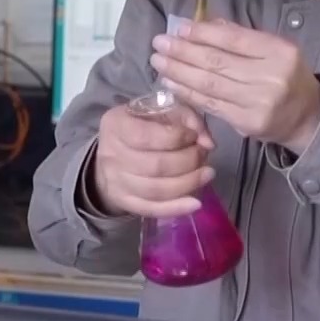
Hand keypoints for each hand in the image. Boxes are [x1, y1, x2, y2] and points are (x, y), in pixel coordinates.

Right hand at [90, 100, 215, 218]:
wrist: (113, 154)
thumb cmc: (142, 126)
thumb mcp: (162, 110)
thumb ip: (187, 118)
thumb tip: (208, 142)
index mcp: (117, 124)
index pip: (147, 136)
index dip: (177, 138)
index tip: (194, 136)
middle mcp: (111, 154)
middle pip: (155, 165)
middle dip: (188, 161)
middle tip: (203, 155)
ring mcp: (116, 181)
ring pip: (156, 190)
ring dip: (188, 183)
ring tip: (207, 174)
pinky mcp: (123, 201)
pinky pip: (151, 209)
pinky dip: (176, 208)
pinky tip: (195, 203)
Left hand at [150, 19, 319, 152]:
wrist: (307, 117)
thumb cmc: (286, 75)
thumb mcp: (274, 49)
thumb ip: (242, 37)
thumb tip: (204, 24)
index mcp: (280, 52)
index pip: (234, 40)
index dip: (203, 33)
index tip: (179, 28)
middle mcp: (271, 78)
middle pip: (218, 62)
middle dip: (183, 52)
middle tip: (159, 43)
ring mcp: (258, 103)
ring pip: (210, 85)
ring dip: (179, 72)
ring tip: (158, 61)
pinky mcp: (247, 124)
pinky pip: (211, 105)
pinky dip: (187, 93)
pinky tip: (171, 84)